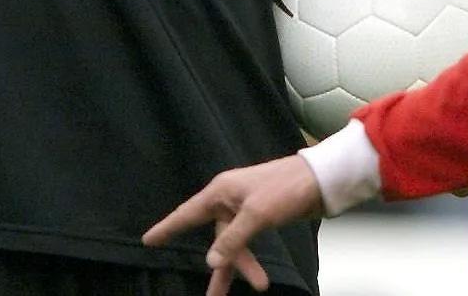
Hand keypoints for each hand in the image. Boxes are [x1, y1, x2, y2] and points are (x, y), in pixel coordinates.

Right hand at [142, 155, 322, 295]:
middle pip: (216, 238)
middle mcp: (227, 200)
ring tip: (258, 287)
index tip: (147, 241)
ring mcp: (244, 209)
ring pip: (234, 245)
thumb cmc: (284, 189)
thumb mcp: (256, 215)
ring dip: (242, 267)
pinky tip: (257, 276)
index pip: (186, 214)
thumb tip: (211, 262)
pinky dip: (250, 260)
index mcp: (220, 192)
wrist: (319, 181)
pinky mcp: (259, 217)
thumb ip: (232, 240)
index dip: (166, 228)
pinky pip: (246, 243)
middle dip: (222, 266)